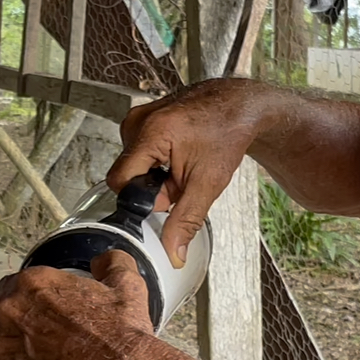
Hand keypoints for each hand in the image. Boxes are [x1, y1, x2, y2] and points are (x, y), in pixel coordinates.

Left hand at [0, 251, 159, 359]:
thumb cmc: (122, 336)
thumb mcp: (126, 288)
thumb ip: (112, 266)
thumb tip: (105, 260)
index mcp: (34, 285)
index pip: (14, 289)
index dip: (23, 306)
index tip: (36, 319)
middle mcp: (9, 311)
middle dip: (3, 331)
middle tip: (26, 347)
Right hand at [108, 77, 282, 265]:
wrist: (239, 107)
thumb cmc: (227, 134)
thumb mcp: (208, 184)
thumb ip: (186, 221)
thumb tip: (173, 252)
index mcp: (150, 133)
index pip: (120, 181)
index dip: (143, 197)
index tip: (167, 194)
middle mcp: (138, 121)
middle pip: (127, 174)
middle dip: (152, 187)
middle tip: (181, 179)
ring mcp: (139, 116)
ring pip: (133, 164)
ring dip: (155, 174)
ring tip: (181, 165)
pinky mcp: (142, 116)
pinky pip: (138, 151)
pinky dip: (156, 160)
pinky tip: (177, 155)